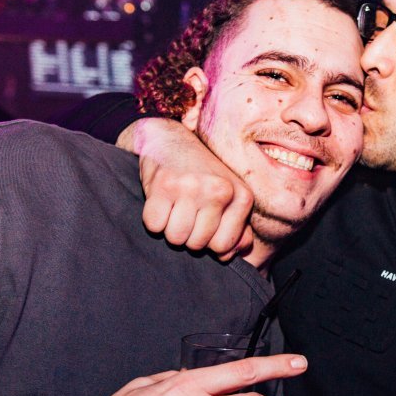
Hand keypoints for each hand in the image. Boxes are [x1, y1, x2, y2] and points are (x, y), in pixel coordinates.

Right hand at [121, 118, 254, 259]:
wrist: (171, 140)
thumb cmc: (203, 176)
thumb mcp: (229, 198)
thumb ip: (238, 228)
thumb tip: (233, 254)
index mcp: (241, 196)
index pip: (223, 246)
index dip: (208, 241)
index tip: (204, 222)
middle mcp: (219, 190)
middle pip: (197, 244)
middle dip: (188, 235)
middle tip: (186, 212)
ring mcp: (191, 186)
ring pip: (175, 238)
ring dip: (169, 229)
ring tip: (174, 207)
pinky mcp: (163, 184)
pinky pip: (154, 225)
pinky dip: (153, 219)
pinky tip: (161, 202)